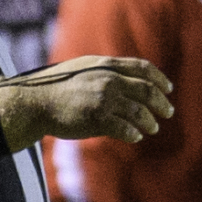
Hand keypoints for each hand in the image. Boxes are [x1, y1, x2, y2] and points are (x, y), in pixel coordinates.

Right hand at [0, 55, 174, 146]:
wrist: (33, 103)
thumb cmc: (54, 86)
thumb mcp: (81, 68)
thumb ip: (104, 70)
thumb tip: (124, 77)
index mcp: (105, 65)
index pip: (143, 68)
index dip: (159, 78)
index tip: (168, 89)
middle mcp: (108, 80)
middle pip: (146, 91)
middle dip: (161, 103)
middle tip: (168, 112)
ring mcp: (103, 99)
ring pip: (139, 112)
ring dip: (149, 122)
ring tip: (152, 128)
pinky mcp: (96, 119)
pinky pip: (124, 129)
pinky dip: (133, 134)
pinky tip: (135, 137)